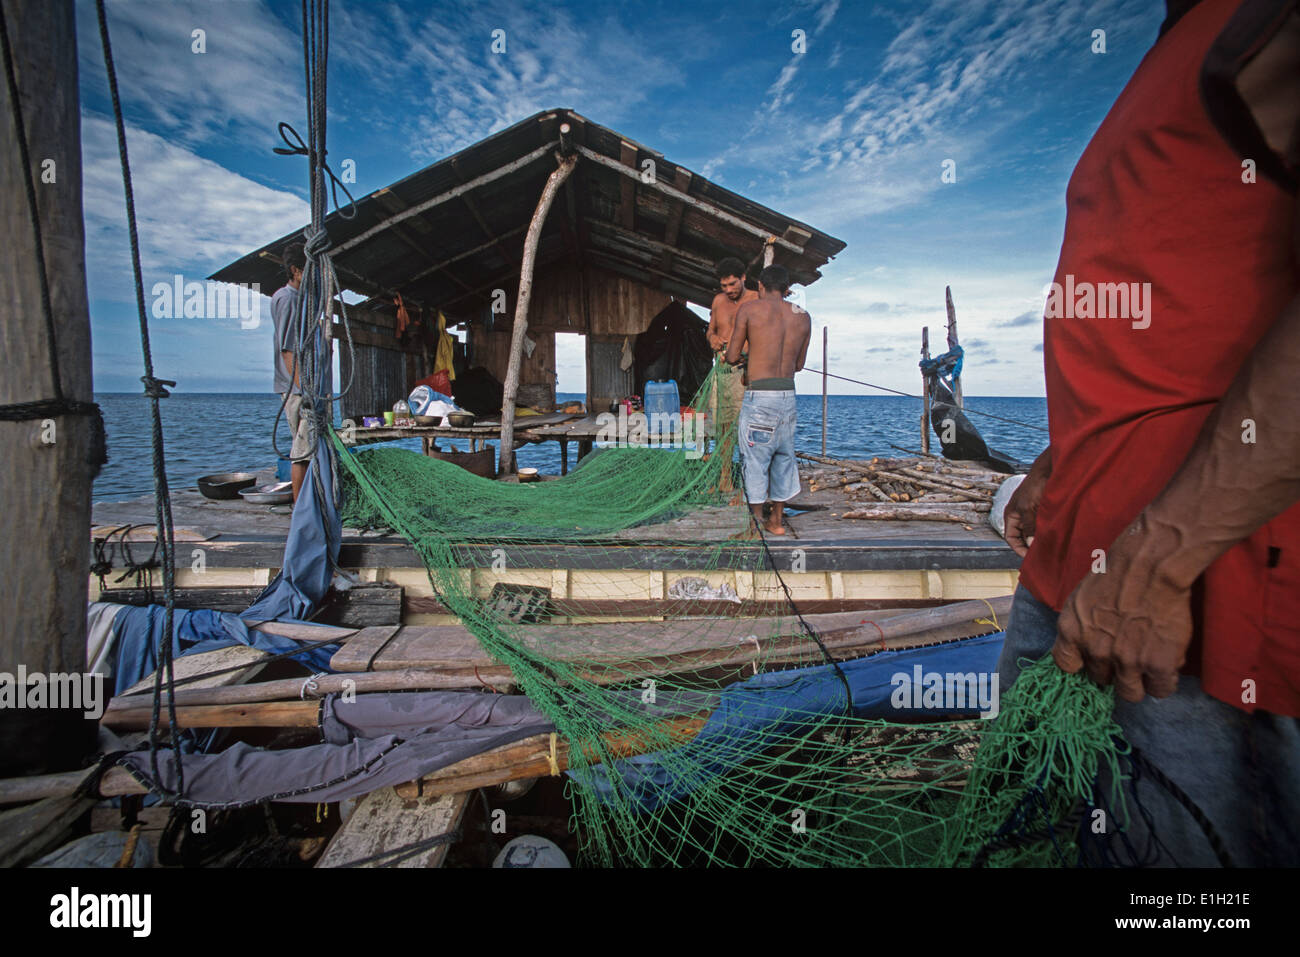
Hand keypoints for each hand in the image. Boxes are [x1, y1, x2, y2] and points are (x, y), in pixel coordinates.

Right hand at [1003, 449, 1050, 556]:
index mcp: (1011, 515)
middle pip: (1023, 537)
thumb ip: (1028, 527)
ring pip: (1034, 532)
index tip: (1029, 557)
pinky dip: (1048, 532)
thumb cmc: (1034, 486)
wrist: (1049, 470)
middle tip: (1041, 554)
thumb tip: (1031, 545)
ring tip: (1049, 546)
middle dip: (1030, 545)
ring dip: (1040, 539)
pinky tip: (1055, 536)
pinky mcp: (1043, 511)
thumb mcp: (1028, 508)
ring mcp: (1032, 513)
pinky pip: (1043, 526)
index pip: (1011, 538)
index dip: (1018, 548)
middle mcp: (1020, 516)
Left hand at [1052, 515, 1193, 701]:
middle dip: (1113, 670)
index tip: (1093, 659)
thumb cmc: (1116, 573)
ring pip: (1129, 693)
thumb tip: (1085, 649)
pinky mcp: (1158, 663)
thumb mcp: (1080, 598)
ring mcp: (1127, 660)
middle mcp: (1094, 650)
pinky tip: (1167, 666)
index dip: (1082, 665)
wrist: (1151, 563)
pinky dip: (1164, 682)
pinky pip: (1160, 690)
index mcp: (1071, 632)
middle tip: (1128, 654)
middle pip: (1100, 680)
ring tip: (1148, 664)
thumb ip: (1080, 626)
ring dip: (1138, 682)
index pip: (1066, 666)